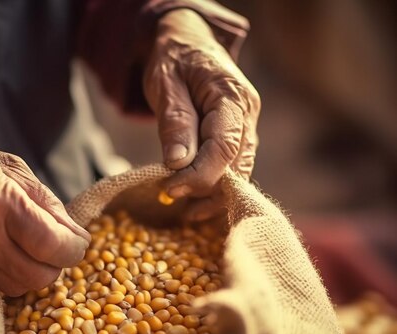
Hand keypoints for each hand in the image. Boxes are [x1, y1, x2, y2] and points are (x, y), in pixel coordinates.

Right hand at [0, 134, 90, 295]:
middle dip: (58, 265)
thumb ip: (49, 205)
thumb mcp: (15, 169)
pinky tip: (8, 250)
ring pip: (21, 286)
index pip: (50, 245)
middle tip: (58, 247)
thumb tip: (78, 237)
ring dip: (37, 271)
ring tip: (33, 247)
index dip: (74, 249)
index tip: (79, 243)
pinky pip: (0, 285)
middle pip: (39, 275)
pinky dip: (14, 273)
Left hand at [144, 9, 259, 219]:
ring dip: (212, 196)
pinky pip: (232, 170)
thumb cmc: (174, 59)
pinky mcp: (237, 138)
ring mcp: (246, 128)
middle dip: (204, 190)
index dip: (199, 175)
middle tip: (169, 198)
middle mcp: (247, 115)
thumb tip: (179, 163)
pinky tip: (193, 203)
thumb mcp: (165, 83)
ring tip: (182, 211)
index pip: (224, 148)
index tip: (170, 189)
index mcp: (232, 97)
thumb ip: (174, 122)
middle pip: (236, 167)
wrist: (188, 42)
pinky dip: (214, 189)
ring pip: (238, 174)